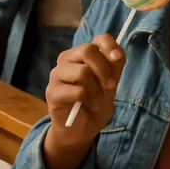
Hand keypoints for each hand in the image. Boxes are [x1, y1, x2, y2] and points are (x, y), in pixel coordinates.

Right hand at [46, 34, 125, 148]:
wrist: (82, 129)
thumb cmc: (95, 103)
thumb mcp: (110, 84)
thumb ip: (114, 67)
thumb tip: (116, 53)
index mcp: (82, 54)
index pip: (99, 39)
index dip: (110, 46)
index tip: (117, 59)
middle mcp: (67, 59)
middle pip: (87, 50)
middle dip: (103, 70)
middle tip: (109, 86)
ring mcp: (57, 75)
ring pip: (82, 72)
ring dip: (96, 90)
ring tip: (96, 100)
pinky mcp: (53, 92)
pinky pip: (77, 90)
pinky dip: (88, 100)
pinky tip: (86, 106)